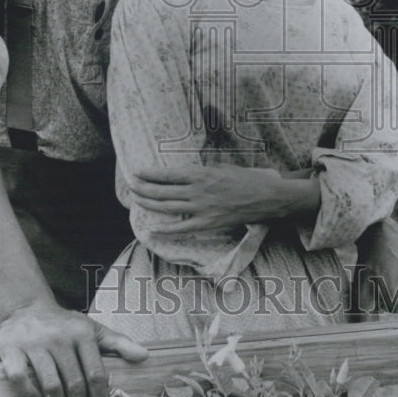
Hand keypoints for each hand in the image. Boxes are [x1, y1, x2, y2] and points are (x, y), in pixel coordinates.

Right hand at [0, 299, 147, 396]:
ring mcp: (34, 344)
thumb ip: (118, 343)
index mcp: (81, 333)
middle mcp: (59, 338)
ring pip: (49, 384)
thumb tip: (145, 356)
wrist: (26, 307)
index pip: (94, 372)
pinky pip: (19, 378)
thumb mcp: (92, 329)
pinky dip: (29, 394)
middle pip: (73, 383)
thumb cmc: (64, 325)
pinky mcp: (11, 349)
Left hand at [127, 163, 319, 231]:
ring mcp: (201, 209)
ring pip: (168, 208)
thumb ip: (201, 172)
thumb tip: (184, 174)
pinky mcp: (208, 223)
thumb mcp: (221, 167)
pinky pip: (181, 228)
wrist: (267, 197)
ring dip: (149, 204)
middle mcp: (198, 191)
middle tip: (130, 185)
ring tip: (136, 199)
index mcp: (201, 174)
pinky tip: (152, 228)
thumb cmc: (246, 178)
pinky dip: (165, 229)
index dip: (150, 174)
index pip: (168, 174)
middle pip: (163, 191)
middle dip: (143, 188)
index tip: (137, 172)